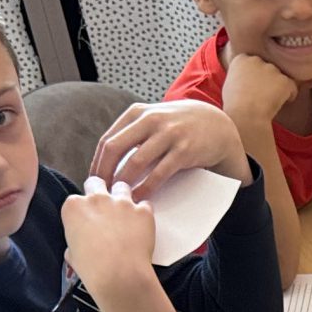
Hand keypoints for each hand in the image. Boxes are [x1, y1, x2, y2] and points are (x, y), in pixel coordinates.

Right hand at [61, 175, 156, 287]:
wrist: (118, 275)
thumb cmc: (92, 269)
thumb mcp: (72, 254)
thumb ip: (75, 240)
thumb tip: (79, 244)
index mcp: (74, 207)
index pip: (77, 199)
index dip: (84, 209)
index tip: (88, 219)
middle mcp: (96, 199)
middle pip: (97, 183)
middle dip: (100, 192)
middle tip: (105, 209)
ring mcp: (121, 202)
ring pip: (122, 187)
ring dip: (123, 198)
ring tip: (125, 216)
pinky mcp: (142, 210)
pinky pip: (145, 205)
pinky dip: (143, 214)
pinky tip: (142, 227)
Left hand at [92, 100, 249, 191]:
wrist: (218, 125)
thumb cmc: (180, 126)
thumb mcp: (154, 118)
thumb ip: (133, 132)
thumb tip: (105, 161)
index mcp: (137, 113)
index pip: (108, 140)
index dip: (97, 164)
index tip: (93, 183)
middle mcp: (150, 120)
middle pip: (115, 149)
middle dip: (104, 174)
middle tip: (101, 193)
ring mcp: (168, 134)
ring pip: (135, 162)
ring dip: (123, 184)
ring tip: (118, 198)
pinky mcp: (184, 150)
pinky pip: (159, 174)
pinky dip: (146, 188)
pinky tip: (140, 198)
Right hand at [218, 43, 299, 131]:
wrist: (244, 115)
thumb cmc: (234, 106)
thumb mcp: (229, 86)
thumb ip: (240, 77)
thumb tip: (247, 80)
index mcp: (241, 59)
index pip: (253, 63)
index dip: (255, 75)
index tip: (254, 87)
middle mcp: (257, 60)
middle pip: (268, 69)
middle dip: (268, 80)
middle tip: (263, 96)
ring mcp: (272, 69)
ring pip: (280, 78)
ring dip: (278, 88)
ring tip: (270, 103)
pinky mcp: (284, 80)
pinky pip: (292, 88)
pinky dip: (289, 96)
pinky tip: (280, 105)